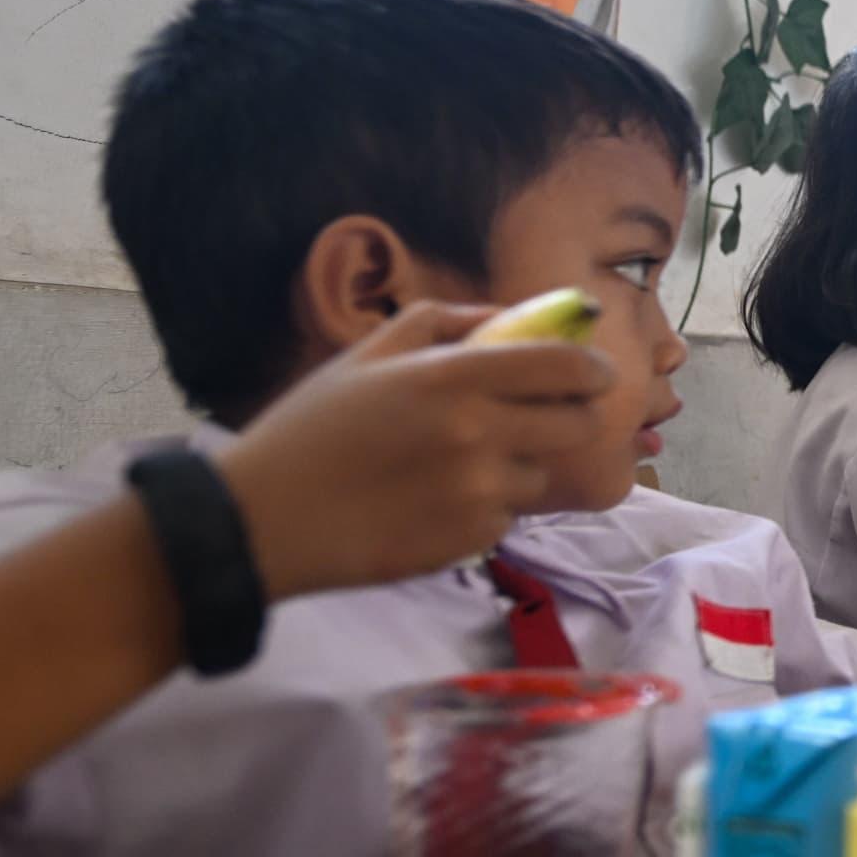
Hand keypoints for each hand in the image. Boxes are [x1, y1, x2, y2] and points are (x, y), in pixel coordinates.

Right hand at [215, 302, 617, 599]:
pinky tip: (435, 503)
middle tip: (541, 417)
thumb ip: (442, 322)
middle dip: (569, 418)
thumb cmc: (311, 430)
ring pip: (539, 475)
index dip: (593, 370)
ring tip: (457, 466)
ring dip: (517, 467)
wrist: (262, 522)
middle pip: (576, 425)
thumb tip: (506, 315)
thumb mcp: (366, 356)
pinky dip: (485, 509)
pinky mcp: (470, 541)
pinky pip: (506, 518)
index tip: (594, 373)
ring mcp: (478, 492)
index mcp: (454, 378)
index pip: (566, 367)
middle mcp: (478, 433)